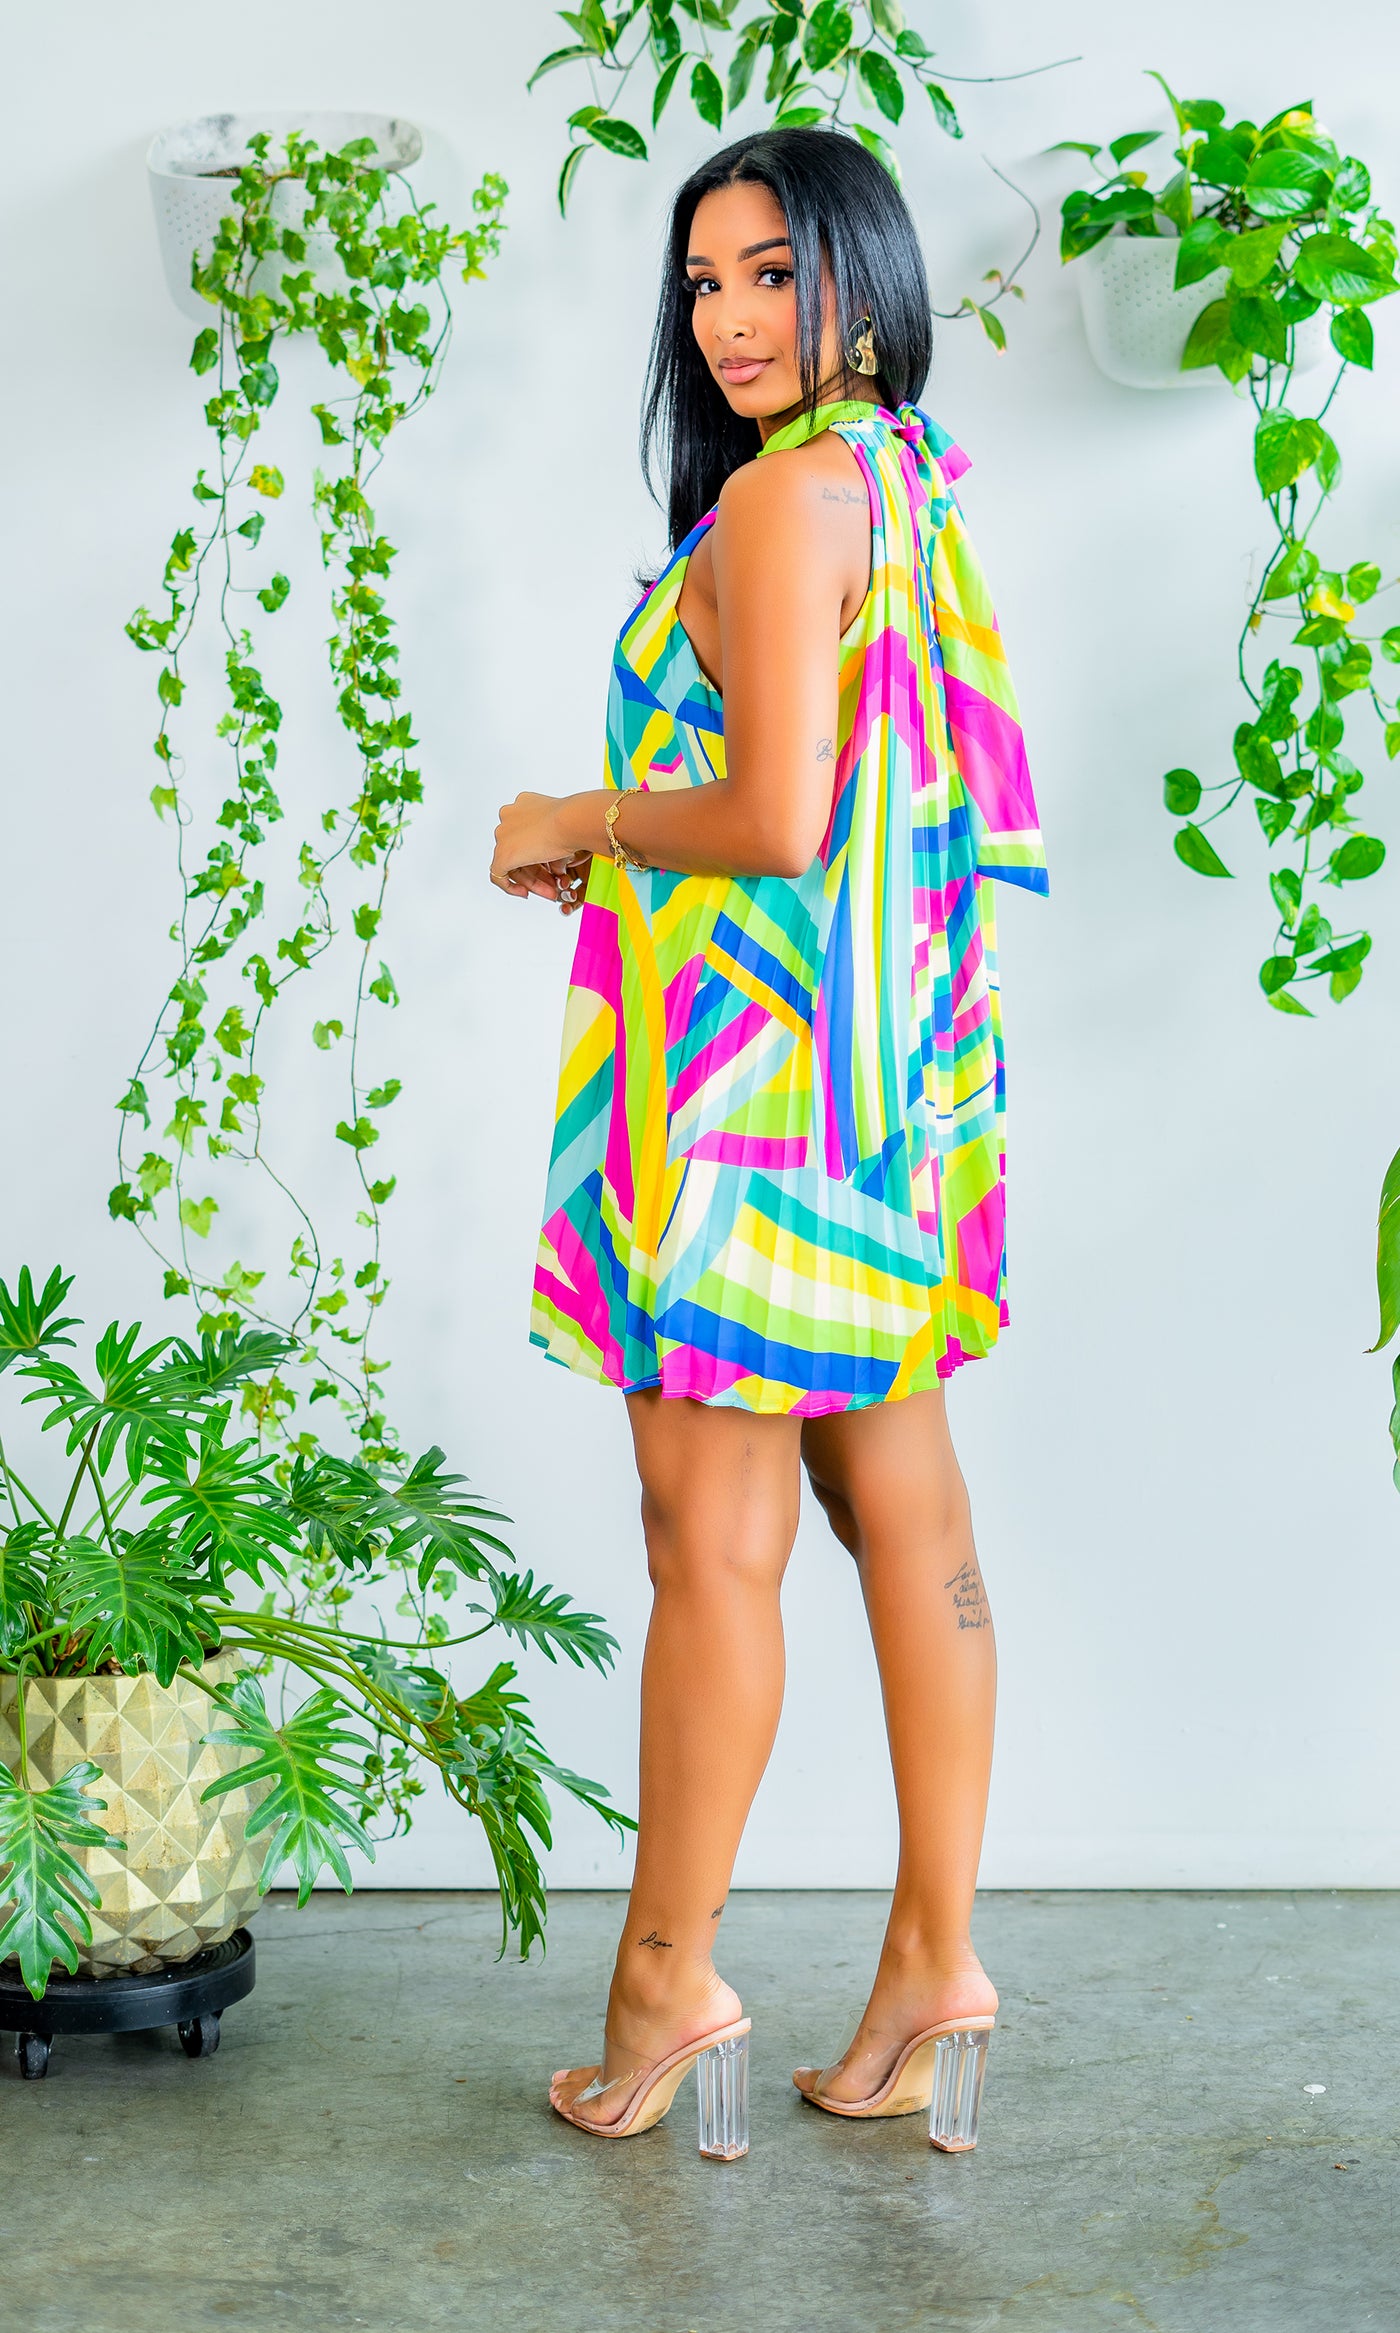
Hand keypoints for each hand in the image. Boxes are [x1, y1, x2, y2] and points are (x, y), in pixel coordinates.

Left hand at [491, 794, 586, 909]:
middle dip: (537, 872)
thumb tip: (556, 868)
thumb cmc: (574, 821)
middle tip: (553, 884)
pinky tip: (526, 892)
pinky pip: (498, 875)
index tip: (553, 868)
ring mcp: (502, 834)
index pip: (526, 837)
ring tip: (550, 892)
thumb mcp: (562, 830)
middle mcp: (509, 816)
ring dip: (531, 880)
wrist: (572, 821)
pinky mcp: (502, 854)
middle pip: (519, 851)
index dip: (540, 856)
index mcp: (522, 804)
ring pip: (513, 864)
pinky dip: (511, 887)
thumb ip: (552, 846)